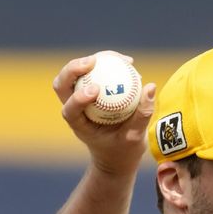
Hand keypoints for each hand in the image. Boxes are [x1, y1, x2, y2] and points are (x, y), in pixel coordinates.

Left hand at [53, 51, 156, 175]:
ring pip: (75, 74)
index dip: (78, 97)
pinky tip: (128, 62)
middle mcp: (74, 109)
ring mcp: (79, 98)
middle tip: (95, 61)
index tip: (96, 90)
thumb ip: (143, 114)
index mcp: (79, 125)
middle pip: (62, 84)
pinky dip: (107, 63)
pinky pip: (94, 72)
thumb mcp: (135, 138)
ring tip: (119, 58)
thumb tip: (150, 86)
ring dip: (92, 61)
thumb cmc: (123, 151)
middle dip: (73, 69)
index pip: (70, 110)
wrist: (117, 154)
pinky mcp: (90, 90)